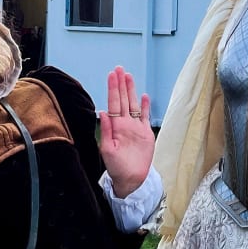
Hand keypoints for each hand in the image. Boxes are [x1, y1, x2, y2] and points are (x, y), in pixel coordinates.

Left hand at [99, 66, 153, 198]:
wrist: (131, 179)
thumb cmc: (116, 167)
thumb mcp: (108, 150)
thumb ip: (106, 131)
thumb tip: (102, 112)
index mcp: (115, 126)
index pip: (114, 103)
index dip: (113, 88)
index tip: (112, 75)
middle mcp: (125, 124)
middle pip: (123, 99)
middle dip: (121, 84)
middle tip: (119, 69)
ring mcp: (135, 127)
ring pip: (133, 104)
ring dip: (131, 90)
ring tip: (129, 77)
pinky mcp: (145, 133)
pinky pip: (145, 116)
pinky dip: (145, 106)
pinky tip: (144, 96)